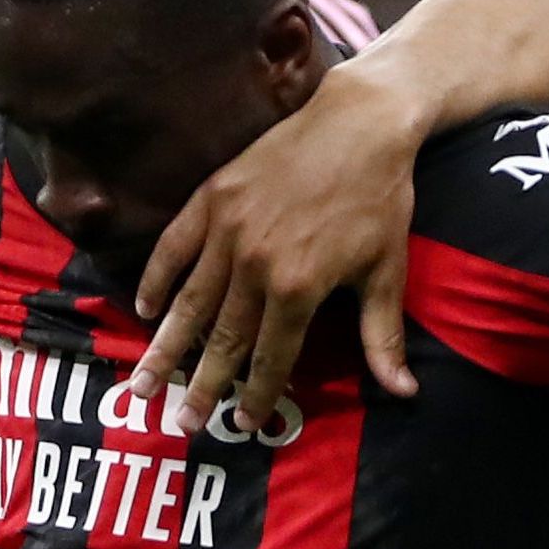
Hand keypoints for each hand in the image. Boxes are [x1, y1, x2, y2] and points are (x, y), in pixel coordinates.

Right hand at [129, 60, 421, 428]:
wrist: (360, 122)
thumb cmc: (380, 200)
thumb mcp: (387, 272)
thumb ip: (382, 336)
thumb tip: (404, 392)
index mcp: (299, 288)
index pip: (271, 357)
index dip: (256, 396)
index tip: (243, 425)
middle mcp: (256, 264)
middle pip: (223, 340)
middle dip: (202, 387)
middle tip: (181, 425)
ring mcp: (229, 229)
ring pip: (191, 302)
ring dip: (166, 348)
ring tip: (144, 383)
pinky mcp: (213, 197)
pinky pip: (175, 247)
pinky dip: (157, 279)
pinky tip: (144, 310)